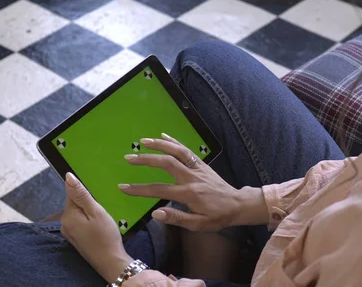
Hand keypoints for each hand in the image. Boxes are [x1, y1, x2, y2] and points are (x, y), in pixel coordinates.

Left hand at [61, 173, 132, 281]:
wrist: (110, 262)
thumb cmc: (105, 236)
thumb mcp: (96, 211)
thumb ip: (81, 194)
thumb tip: (68, 177)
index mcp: (68, 215)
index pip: (72, 193)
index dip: (86, 193)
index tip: (97, 200)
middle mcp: (64, 224)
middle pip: (75, 204)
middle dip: (88, 204)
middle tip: (102, 212)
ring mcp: (68, 233)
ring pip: (78, 213)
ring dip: (89, 213)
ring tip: (102, 221)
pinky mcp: (75, 239)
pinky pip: (80, 223)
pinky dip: (89, 222)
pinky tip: (99, 228)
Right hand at [119, 133, 266, 231]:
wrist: (238, 204)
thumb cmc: (218, 217)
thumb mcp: (199, 225)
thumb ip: (177, 218)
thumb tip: (156, 213)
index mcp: (189, 193)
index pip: (159, 190)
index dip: (139, 189)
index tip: (123, 187)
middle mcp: (192, 177)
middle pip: (166, 163)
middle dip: (146, 159)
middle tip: (129, 157)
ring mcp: (197, 168)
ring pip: (177, 151)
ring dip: (159, 145)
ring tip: (143, 141)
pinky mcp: (201, 163)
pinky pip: (186, 150)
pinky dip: (174, 142)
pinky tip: (163, 136)